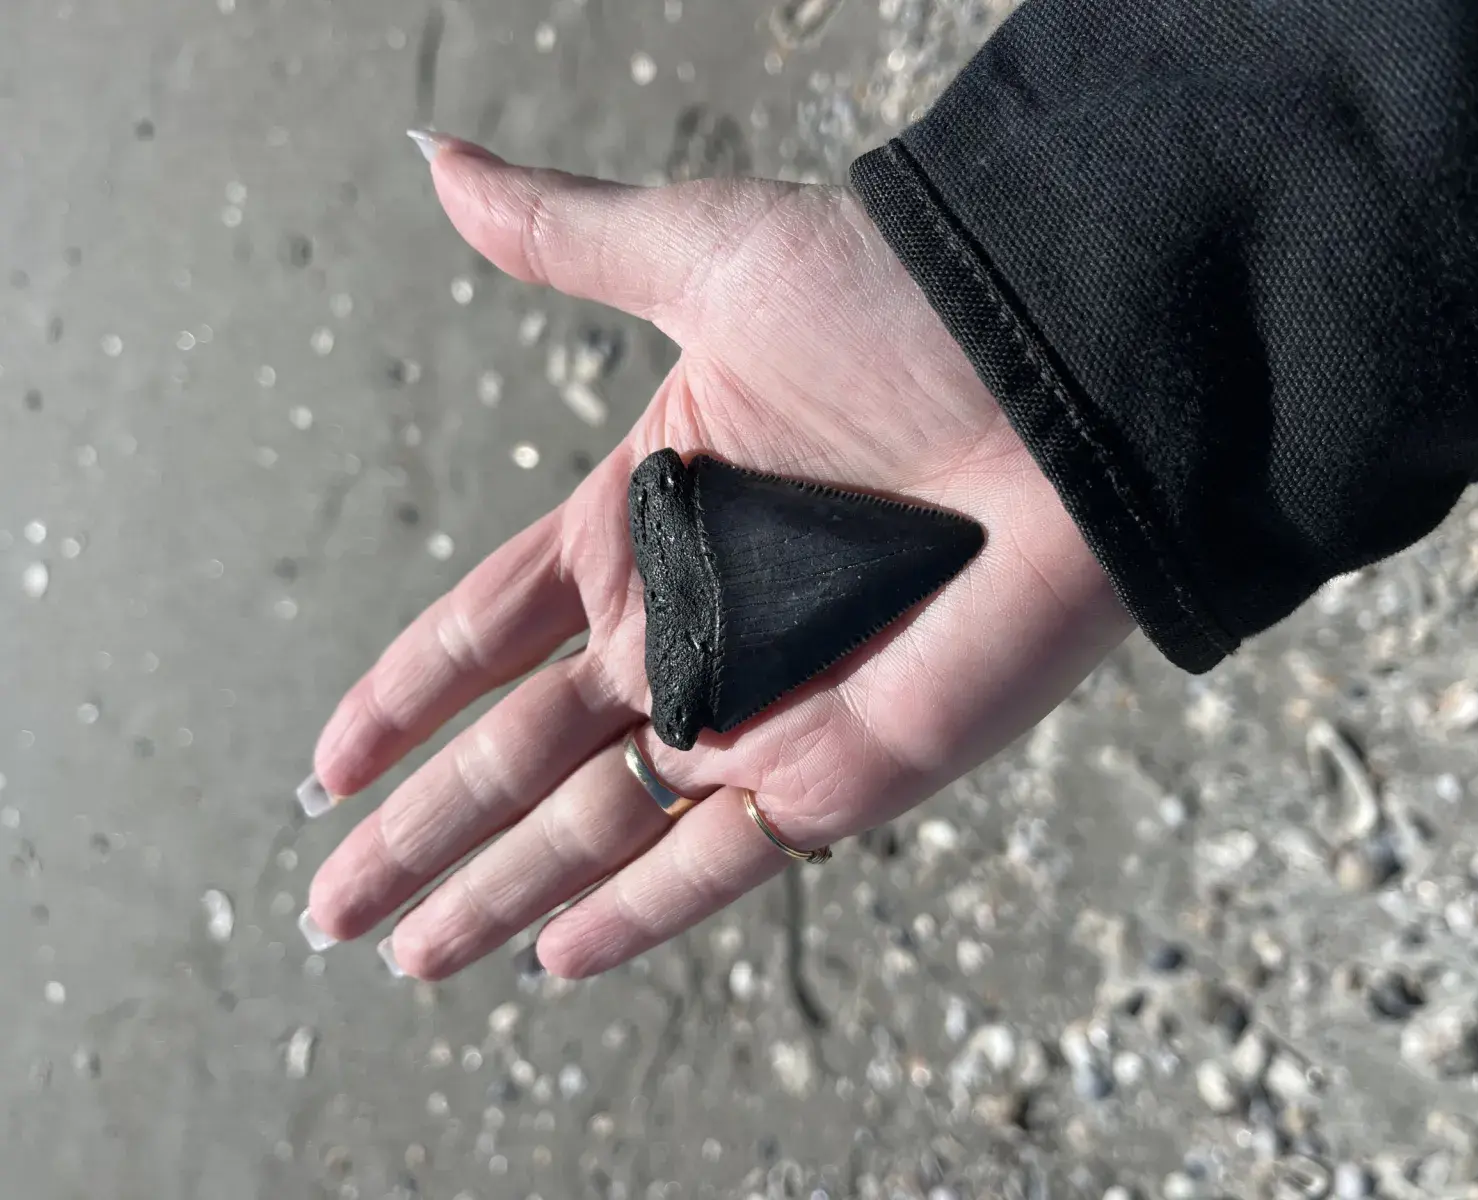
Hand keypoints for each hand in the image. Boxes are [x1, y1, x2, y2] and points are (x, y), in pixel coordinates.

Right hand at [304, 134, 1130, 979]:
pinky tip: (554, 958)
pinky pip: (722, 864)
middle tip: (330, 908)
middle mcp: (687, 626)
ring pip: (598, 828)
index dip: (403, 699)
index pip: (488, 632)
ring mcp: (758, 708)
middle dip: (423, 833)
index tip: (326, 769)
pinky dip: (638, 914)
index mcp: (642, 519)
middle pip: (519, 756)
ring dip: (498, 894)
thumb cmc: (905, 312)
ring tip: (406, 954)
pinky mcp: (842, 773)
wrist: (1068, 381)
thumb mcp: (712, 262)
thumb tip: (433, 166)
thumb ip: (568, 241)